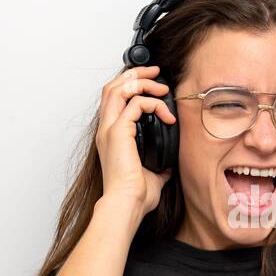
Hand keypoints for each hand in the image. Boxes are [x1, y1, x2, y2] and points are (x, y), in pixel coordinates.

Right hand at [95, 65, 175, 215]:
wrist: (127, 204)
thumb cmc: (135, 196)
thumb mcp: (152, 175)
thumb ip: (158, 166)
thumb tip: (168, 165)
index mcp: (112, 137)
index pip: (115, 100)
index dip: (131, 85)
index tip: (154, 84)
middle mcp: (107, 129)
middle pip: (113, 86)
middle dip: (135, 73)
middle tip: (155, 71)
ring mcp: (110, 129)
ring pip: (119, 88)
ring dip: (142, 81)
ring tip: (161, 86)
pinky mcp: (118, 132)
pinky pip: (135, 104)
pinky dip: (153, 104)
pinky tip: (167, 115)